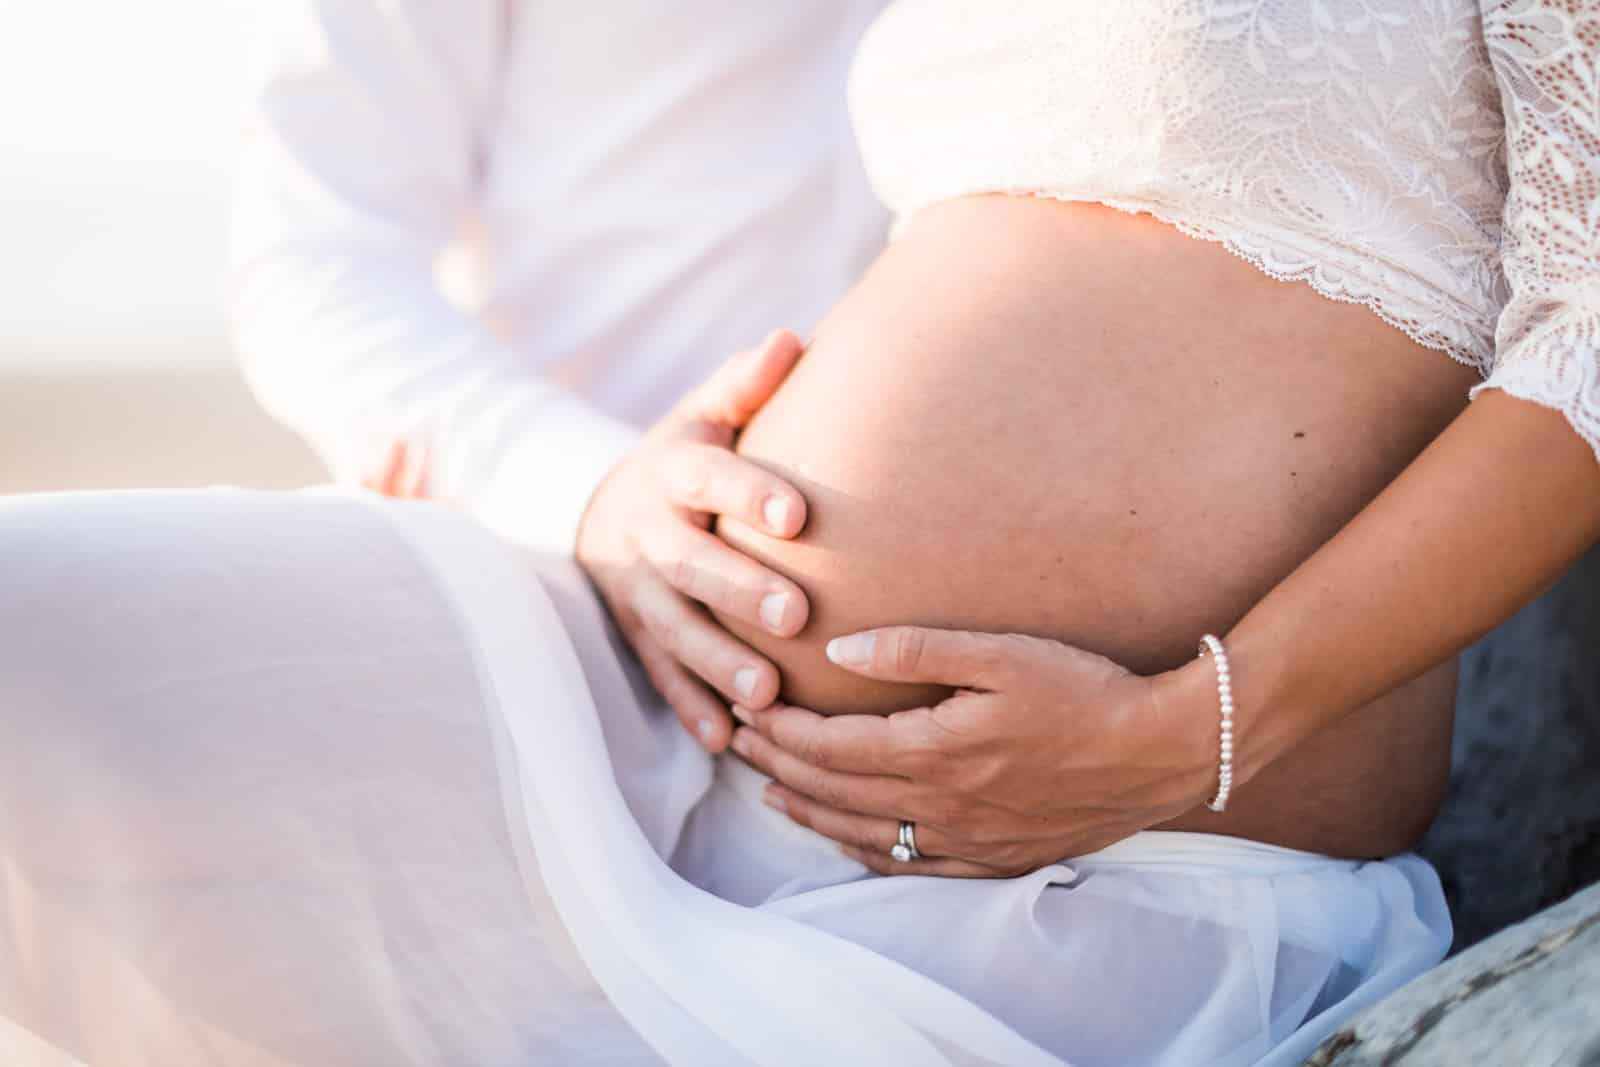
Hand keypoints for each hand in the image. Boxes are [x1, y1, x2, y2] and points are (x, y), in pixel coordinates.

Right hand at [576, 330, 810, 752]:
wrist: (603, 508)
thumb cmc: (687, 457)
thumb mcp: (706, 413)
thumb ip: (747, 384)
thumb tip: (793, 339)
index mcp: (673, 471)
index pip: (710, 479)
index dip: (748, 494)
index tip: (798, 517)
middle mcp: (648, 532)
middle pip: (690, 562)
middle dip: (738, 589)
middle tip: (795, 614)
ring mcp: (635, 588)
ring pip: (672, 627)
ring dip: (714, 662)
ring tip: (765, 694)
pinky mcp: (633, 632)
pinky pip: (659, 673)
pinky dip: (688, 705)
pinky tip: (725, 738)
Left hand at [728, 626, 1218, 875]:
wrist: (1161, 752)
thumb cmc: (1083, 689)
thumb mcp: (999, 652)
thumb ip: (914, 650)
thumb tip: (840, 650)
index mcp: (935, 751)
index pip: (833, 746)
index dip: (784, 730)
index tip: (749, 709)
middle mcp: (941, 805)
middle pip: (836, 791)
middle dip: (780, 767)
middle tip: (739, 746)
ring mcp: (968, 839)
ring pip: (863, 835)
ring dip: (810, 813)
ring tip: (771, 794)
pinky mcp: (996, 858)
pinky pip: (910, 866)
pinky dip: (864, 851)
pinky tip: (847, 838)